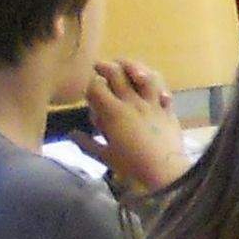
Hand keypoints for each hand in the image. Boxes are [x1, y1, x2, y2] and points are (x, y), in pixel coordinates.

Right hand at [76, 57, 191, 190]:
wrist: (166, 172)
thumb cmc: (132, 166)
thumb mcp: (105, 157)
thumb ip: (87, 144)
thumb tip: (71, 134)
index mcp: (113, 112)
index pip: (95, 87)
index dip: (89, 85)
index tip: (87, 89)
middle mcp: (132, 102)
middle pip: (116, 73)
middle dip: (104, 67)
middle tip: (97, 67)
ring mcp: (152, 103)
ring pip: (142, 74)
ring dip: (132, 67)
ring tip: (125, 67)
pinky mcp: (168, 109)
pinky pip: (163, 89)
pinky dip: (158, 85)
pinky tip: (151, 86)